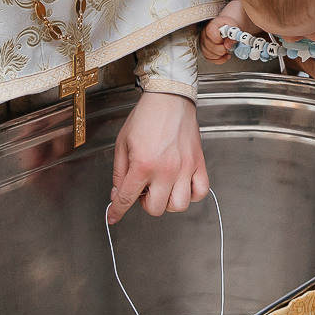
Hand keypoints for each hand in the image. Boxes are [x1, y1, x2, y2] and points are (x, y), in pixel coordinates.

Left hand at [110, 91, 208, 222]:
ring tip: (162, 187)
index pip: (126, 198)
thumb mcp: (122, 143)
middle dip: (145, 203)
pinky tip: (182, 185)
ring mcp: (184, 168)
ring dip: (168, 201)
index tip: (113, 216)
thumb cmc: (145, 116)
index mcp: (143, 165)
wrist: (169, 98)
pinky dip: (192, 194)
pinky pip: (201, 191)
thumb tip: (117, 193)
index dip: (117, 211)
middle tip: (143, 189)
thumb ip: (119, 171)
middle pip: (155, 208)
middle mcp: (165, 170)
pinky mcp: (198, 163)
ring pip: (179, 205)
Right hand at [199, 0, 247, 63]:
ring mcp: (203, 43)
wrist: (226, 27)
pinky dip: (219, 59)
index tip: (225, 39)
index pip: (211, 33)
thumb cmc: (228, 26)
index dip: (219, 39)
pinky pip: (209, 59)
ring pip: (209, 54)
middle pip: (210, 46)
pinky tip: (225, 55)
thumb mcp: (233, 26)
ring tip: (227, 50)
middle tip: (229, 47)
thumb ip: (233, 34)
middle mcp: (204, 34)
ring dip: (221, 55)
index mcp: (211, 25)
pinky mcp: (205, 50)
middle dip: (222, 49)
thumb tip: (228, 45)